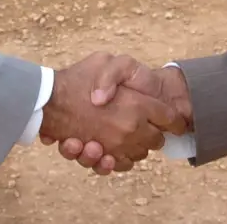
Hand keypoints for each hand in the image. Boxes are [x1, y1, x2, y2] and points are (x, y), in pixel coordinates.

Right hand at [39, 53, 185, 173]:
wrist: (49, 101)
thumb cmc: (77, 79)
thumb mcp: (106, 61)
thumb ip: (122, 71)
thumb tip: (124, 97)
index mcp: (138, 105)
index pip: (170, 117)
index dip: (176, 118)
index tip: (177, 120)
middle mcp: (131, 129)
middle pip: (158, 140)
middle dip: (155, 132)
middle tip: (146, 122)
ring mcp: (116, 145)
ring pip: (140, 154)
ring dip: (136, 147)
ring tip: (125, 132)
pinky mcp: (101, 157)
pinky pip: (119, 165)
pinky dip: (118, 160)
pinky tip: (110, 151)